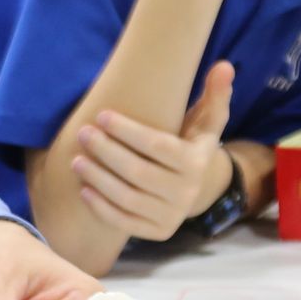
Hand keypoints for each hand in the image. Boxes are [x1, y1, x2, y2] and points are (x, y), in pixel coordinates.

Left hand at [70, 61, 234, 241]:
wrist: (194, 189)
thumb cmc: (190, 146)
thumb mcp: (206, 121)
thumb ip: (215, 94)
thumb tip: (223, 66)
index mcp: (196, 162)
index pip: (157, 146)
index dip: (127, 130)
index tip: (102, 115)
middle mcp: (186, 193)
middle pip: (137, 172)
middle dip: (106, 151)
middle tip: (83, 133)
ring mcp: (171, 216)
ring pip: (126, 197)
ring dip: (98, 178)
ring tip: (77, 159)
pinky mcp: (156, 232)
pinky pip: (123, 222)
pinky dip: (101, 207)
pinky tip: (84, 188)